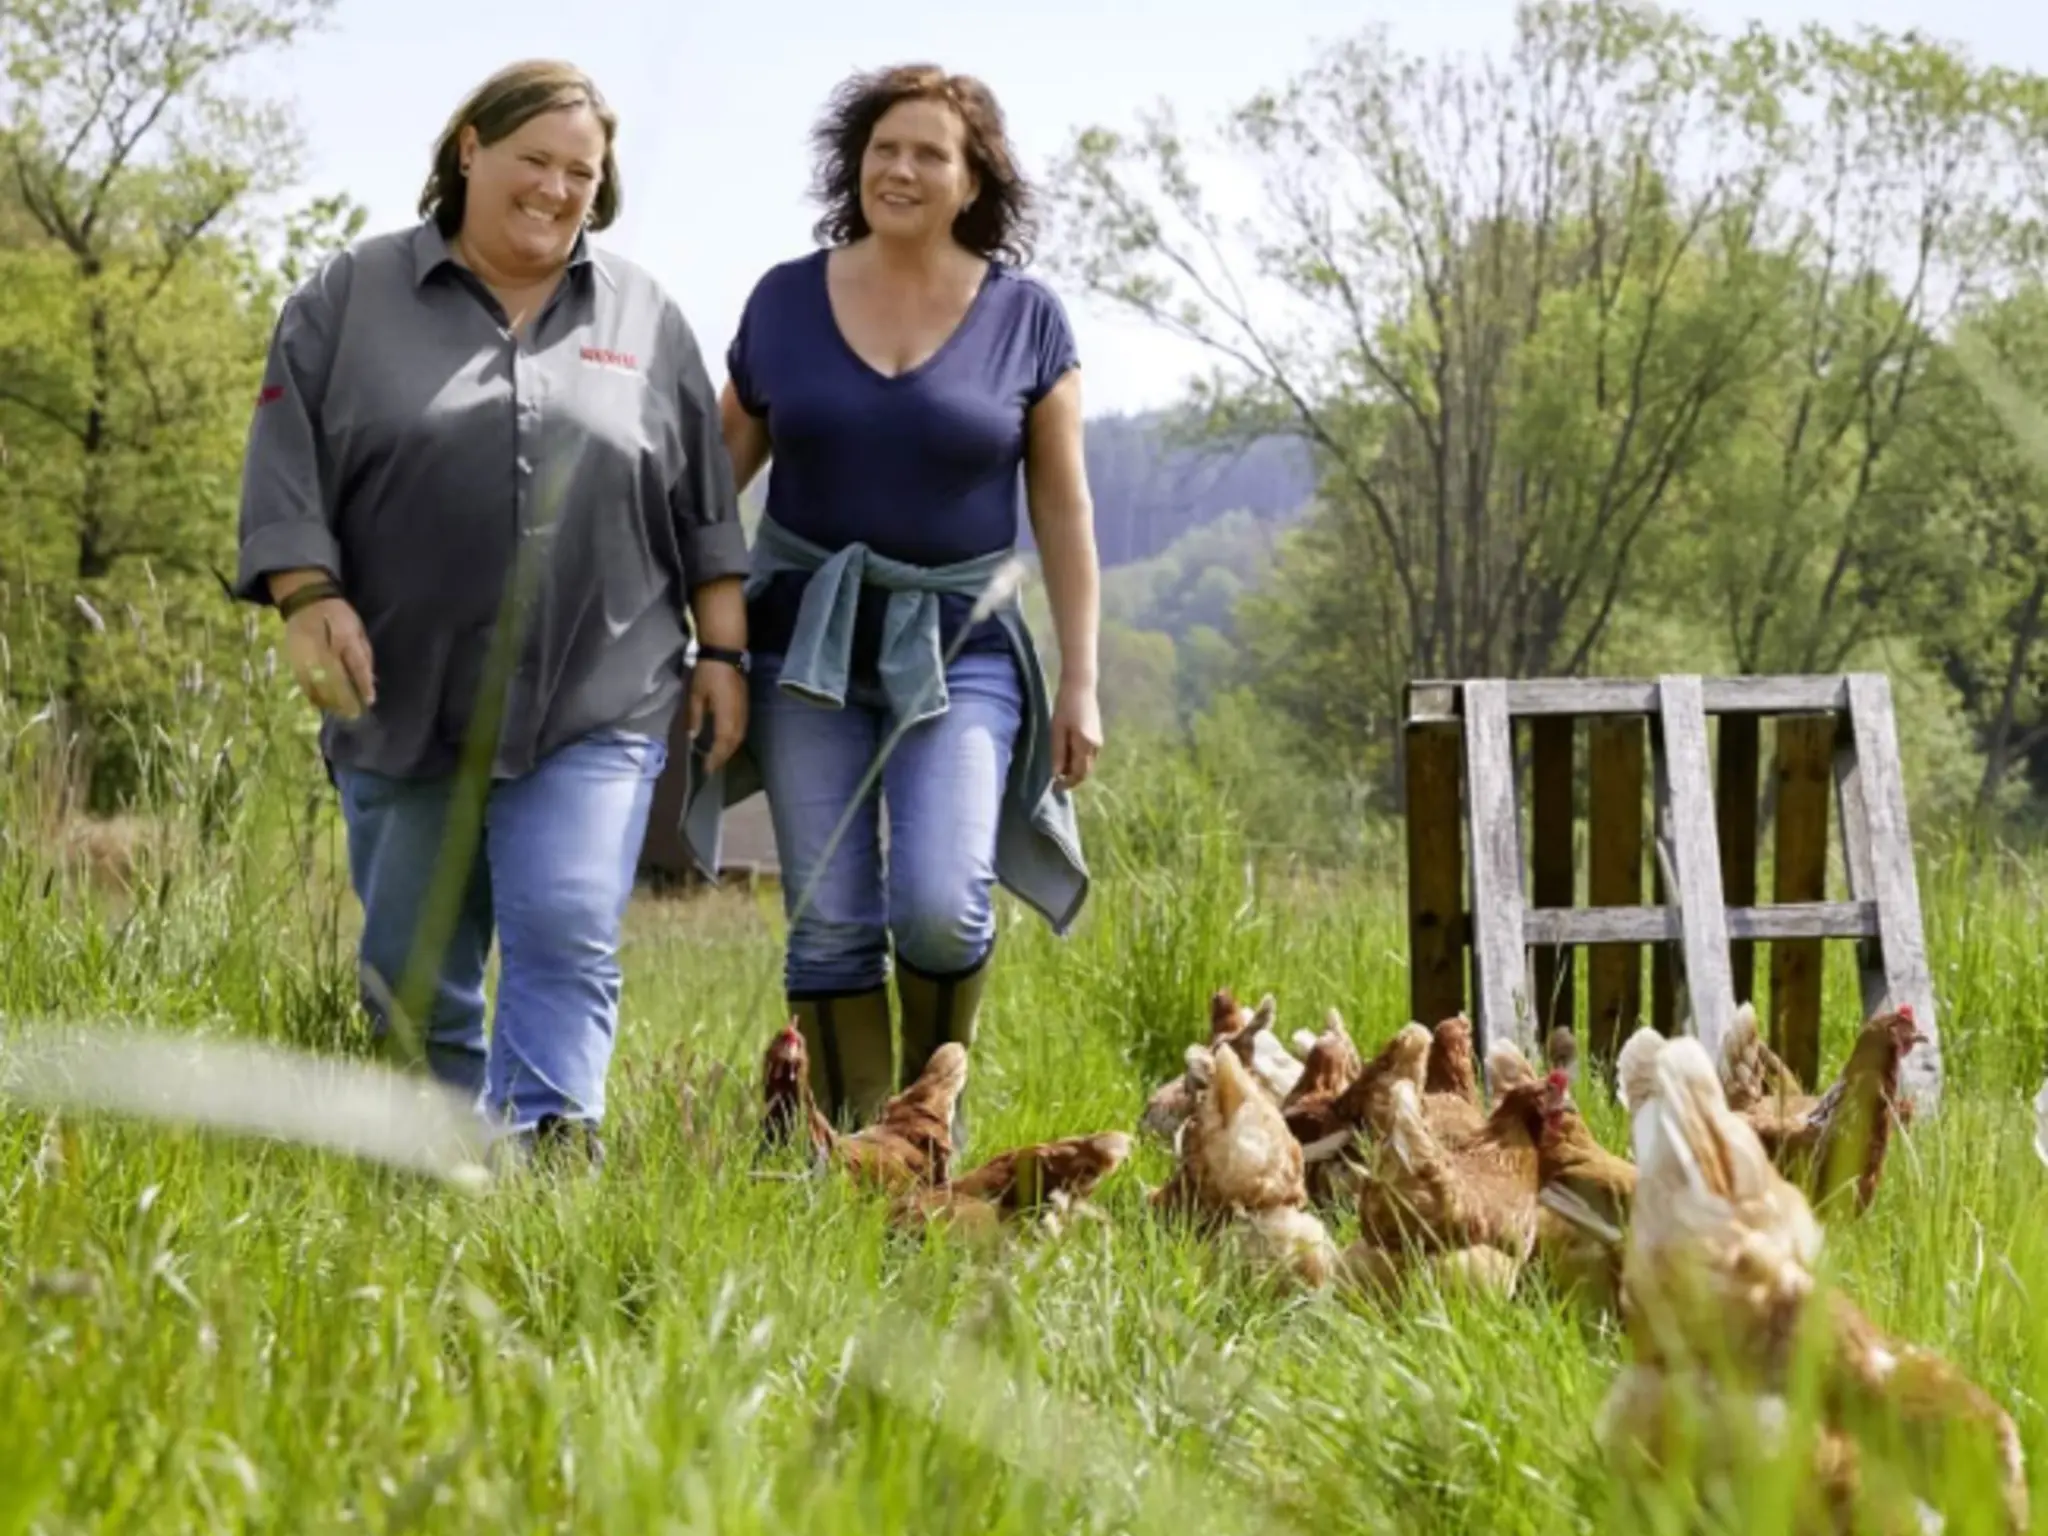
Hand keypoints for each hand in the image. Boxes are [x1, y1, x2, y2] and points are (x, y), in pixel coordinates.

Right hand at [282, 596, 375, 718]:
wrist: (306, 600)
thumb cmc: (338, 614)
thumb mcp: (358, 628)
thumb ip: (364, 653)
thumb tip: (370, 678)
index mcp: (345, 638)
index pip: (357, 666)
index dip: (363, 685)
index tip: (369, 701)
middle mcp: (324, 649)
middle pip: (336, 681)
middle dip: (347, 699)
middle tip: (355, 714)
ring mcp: (306, 656)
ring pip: (319, 685)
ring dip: (331, 702)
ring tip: (341, 712)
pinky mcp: (294, 660)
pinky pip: (304, 683)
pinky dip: (314, 696)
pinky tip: (323, 704)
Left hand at [689, 656, 747, 772]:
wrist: (726, 654)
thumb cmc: (708, 674)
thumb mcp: (696, 696)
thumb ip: (695, 718)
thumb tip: (693, 737)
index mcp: (726, 716)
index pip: (722, 744)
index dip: (714, 758)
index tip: (706, 769)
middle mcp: (739, 718)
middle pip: (733, 744)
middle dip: (722, 757)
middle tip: (711, 767)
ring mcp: (744, 712)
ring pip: (739, 738)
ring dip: (729, 750)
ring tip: (717, 757)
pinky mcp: (745, 707)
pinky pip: (741, 730)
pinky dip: (733, 740)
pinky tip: (725, 741)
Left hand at [1050, 677, 1101, 789]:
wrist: (1081, 687)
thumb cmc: (1065, 706)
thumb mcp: (1057, 730)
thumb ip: (1058, 753)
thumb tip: (1056, 774)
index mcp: (1085, 745)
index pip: (1078, 774)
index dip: (1067, 784)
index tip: (1054, 787)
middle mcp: (1095, 746)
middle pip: (1085, 772)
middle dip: (1071, 779)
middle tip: (1055, 781)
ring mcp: (1099, 741)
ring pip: (1087, 764)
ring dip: (1074, 770)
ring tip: (1059, 767)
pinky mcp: (1098, 736)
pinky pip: (1089, 756)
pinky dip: (1078, 761)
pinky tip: (1067, 755)